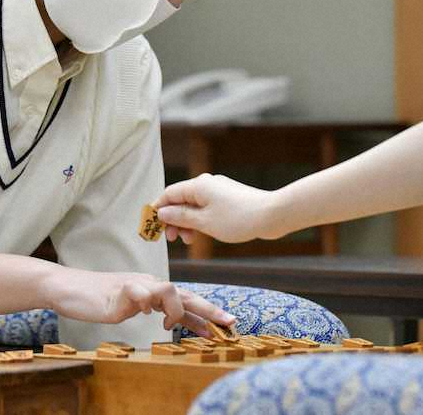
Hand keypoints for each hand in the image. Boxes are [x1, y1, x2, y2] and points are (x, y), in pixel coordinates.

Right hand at [42, 268, 235, 337]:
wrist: (68, 287)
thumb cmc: (98, 298)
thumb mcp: (131, 306)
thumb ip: (151, 309)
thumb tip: (173, 320)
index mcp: (152, 289)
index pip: (185, 299)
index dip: (205, 313)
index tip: (224, 327)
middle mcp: (148, 284)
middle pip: (185, 293)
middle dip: (209, 309)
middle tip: (229, 322)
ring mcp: (135, 286)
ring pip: (168, 289)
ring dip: (175, 310)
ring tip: (167, 326)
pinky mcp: (119, 291)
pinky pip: (139, 293)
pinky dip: (145, 302)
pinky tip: (143, 313)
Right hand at [152, 173, 280, 243]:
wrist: (271, 215)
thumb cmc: (238, 219)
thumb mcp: (204, 222)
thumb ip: (181, 217)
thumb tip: (162, 213)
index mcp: (198, 185)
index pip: (168, 194)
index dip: (157, 210)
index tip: (151, 227)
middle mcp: (206, 183)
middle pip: (180, 199)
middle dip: (173, 219)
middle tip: (172, 239)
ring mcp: (218, 190)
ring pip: (193, 205)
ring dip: (186, 222)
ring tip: (188, 240)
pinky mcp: (228, 198)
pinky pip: (206, 207)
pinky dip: (199, 220)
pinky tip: (200, 234)